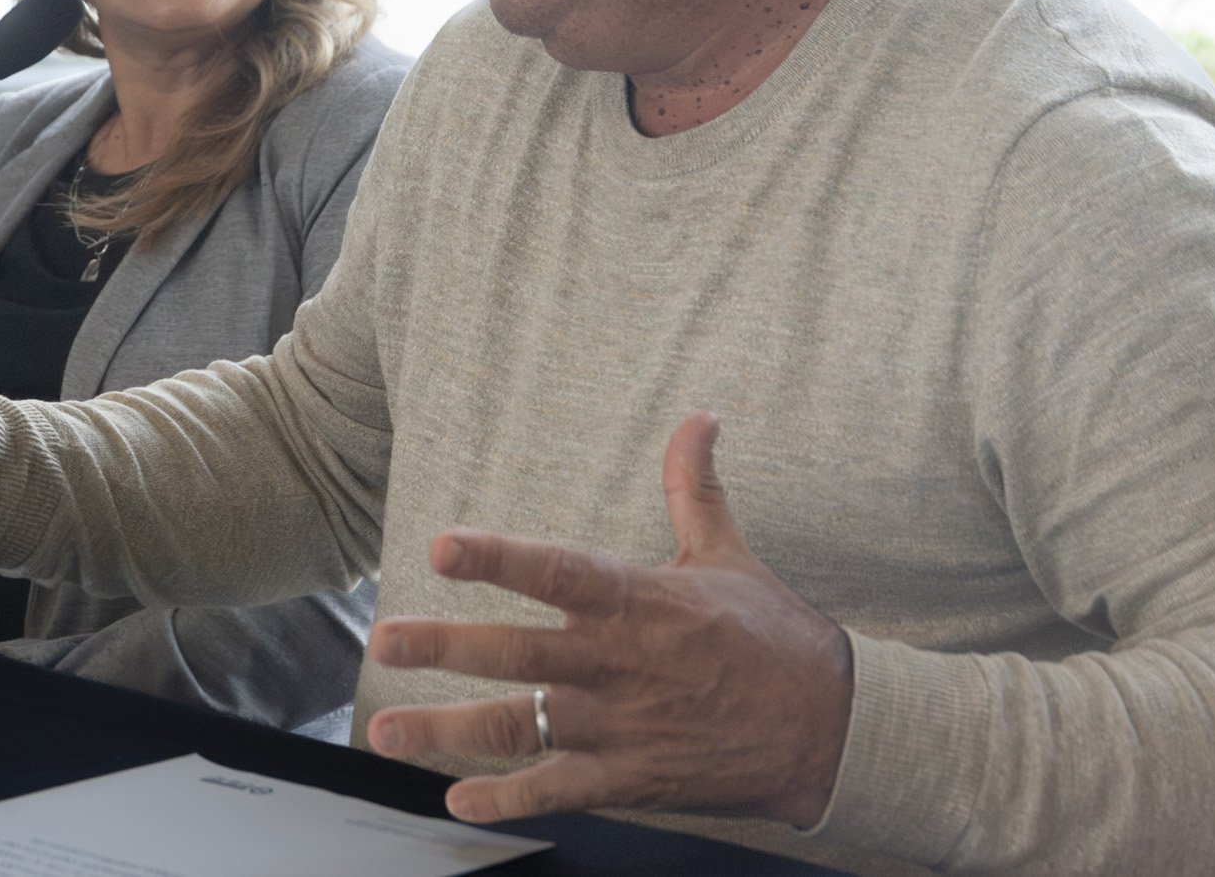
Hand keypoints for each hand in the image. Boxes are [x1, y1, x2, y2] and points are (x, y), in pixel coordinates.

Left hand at [366, 412, 851, 829]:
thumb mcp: (727, 554)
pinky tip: (458, 797)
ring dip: (448, 729)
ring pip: (520, 726)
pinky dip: (507, 798)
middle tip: (382, 641)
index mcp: (636, 602)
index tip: (442, 546)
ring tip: (385, 730)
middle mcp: (617, 665)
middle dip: (444, 647)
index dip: (499, 559)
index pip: (557, 572)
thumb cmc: (772, 636)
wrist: (832, 729)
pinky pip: (557, 789)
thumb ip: (693, 486)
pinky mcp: (630, 779)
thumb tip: (699, 416)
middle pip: (517, 653)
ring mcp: (619, 726)